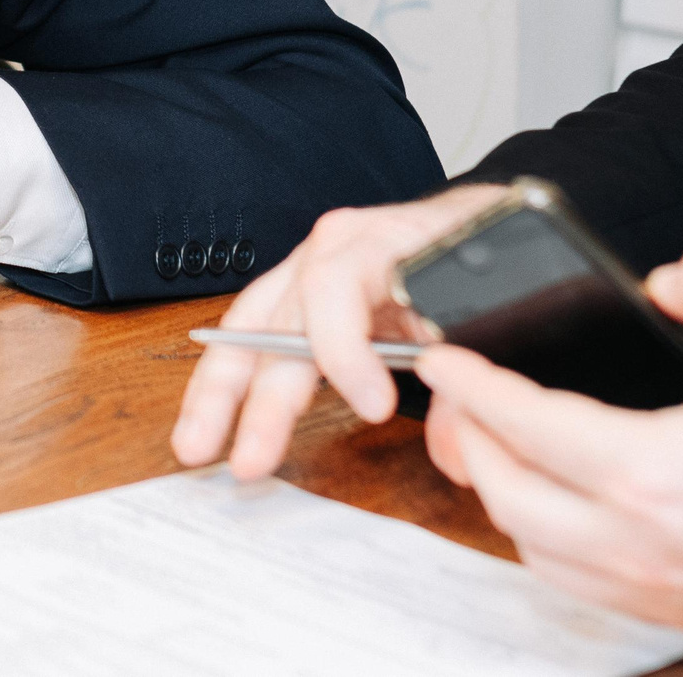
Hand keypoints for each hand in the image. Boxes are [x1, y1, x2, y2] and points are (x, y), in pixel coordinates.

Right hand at [170, 184, 509, 476]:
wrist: (474, 223)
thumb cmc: (477, 262)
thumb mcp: (488, 309)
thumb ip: (470, 382)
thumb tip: (454, 453)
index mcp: (377, 240)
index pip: (334, 288)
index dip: (345, 352)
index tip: (373, 407)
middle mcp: (328, 250)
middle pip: (276, 318)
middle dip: (256, 396)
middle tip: (249, 460)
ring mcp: (304, 270)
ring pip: (247, 326)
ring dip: (218, 391)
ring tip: (195, 446)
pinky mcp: (296, 295)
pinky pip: (253, 334)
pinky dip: (231, 380)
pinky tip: (209, 420)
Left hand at [417, 235, 682, 671]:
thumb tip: (664, 282)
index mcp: (652, 473)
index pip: (522, 423)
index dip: (471, 383)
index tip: (442, 354)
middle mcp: (638, 544)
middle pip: (503, 491)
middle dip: (467, 435)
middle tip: (459, 391)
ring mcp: (653, 590)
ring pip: (529, 545)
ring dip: (498, 489)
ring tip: (495, 438)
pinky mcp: (676, 612)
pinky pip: (571, 580)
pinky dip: (541, 536)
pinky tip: (555, 498)